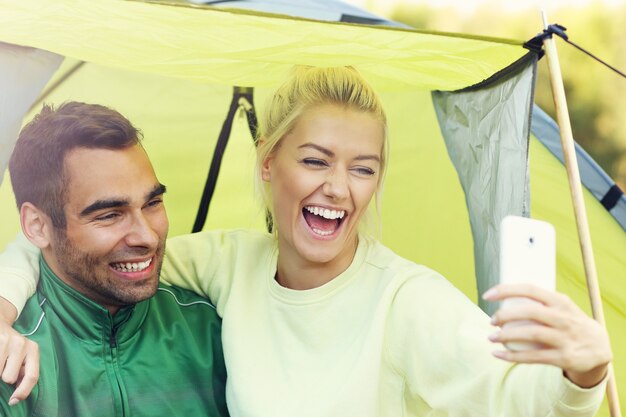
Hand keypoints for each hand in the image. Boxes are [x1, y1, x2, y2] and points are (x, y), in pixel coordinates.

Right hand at [0, 297, 38, 404]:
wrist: (0, 323)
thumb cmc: (13, 346)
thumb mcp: (24, 356)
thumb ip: (25, 371)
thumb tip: (19, 394)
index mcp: (33, 349)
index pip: (32, 376)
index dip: (23, 392)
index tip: (14, 401)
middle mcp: (22, 344)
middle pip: (10, 378)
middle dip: (5, 376)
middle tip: (5, 365)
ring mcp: (6, 342)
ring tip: (0, 360)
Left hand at [483, 284, 611, 387]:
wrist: (599, 347)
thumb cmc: (569, 322)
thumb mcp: (561, 306)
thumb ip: (538, 300)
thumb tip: (502, 294)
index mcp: (560, 301)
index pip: (530, 289)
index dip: (506, 290)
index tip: (487, 295)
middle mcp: (563, 318)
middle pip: (529, 312)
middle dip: (505, 315)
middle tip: (491, 321)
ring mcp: (564, 338)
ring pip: (530, 334)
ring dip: (506, 336)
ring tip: (491, 337)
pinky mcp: (564, 358)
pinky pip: (533, 357)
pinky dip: (512, 357)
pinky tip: (497, 355)